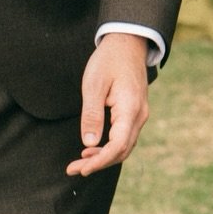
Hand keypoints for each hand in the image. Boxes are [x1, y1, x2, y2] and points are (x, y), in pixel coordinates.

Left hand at [67, 34, 150, 177]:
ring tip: (79, 163)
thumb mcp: (94, 85)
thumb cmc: (108, 61)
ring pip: (123, 146)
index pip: (118, 146)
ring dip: (102, 157)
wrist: (127, 43)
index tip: (81, 169)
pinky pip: (123, 137)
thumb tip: (88, 142)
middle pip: (122, 151)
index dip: (99, 161)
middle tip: (72, 169)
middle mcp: (139, 116)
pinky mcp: (134, 113)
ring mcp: (139, 115)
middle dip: (98, 163)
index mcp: (131, 109)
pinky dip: (108, 147)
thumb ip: (91, 114)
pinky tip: (91, 149)